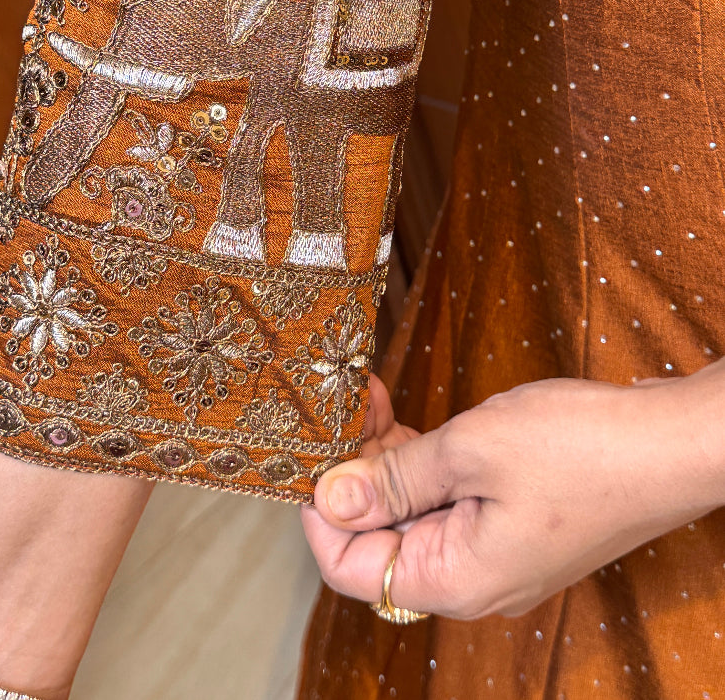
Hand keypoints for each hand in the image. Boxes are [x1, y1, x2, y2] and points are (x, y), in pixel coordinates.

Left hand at [301, 367, 724, 618]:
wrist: (669, 443)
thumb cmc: (580, 447)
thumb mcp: (470, 451)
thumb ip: (394, 478)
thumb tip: (328, 498)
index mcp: (457, 579)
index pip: (352, 567)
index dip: (320, 510)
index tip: (310, 449)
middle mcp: (471, 578)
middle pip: (382, 536)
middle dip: (355, 472)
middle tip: (341, 407)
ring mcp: (494, 552)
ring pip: (413, 513)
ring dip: (387, 460)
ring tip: (368, 400)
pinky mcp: (512, 523)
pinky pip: (448, 501)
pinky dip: (423, 463)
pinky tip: (407, 419)